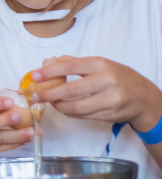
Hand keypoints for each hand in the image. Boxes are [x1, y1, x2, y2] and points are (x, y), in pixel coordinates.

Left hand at [33, 55, 161, 132]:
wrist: (143, 96)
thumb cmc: (116, 76)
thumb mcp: (98, 64)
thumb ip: (72, 62)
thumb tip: (46, 63)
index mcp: (100, 64)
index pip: (69, 66)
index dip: (49, 72)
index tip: (34, 76)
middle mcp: (106, 81)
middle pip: (71, 90)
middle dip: (50, 94)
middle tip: (36, 96)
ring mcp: (110, 100)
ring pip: (77, 107)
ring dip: (59, 107)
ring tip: (50, 103)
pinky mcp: (111, 114)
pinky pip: (85, 116)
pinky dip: (71, 114)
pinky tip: (65, 109)